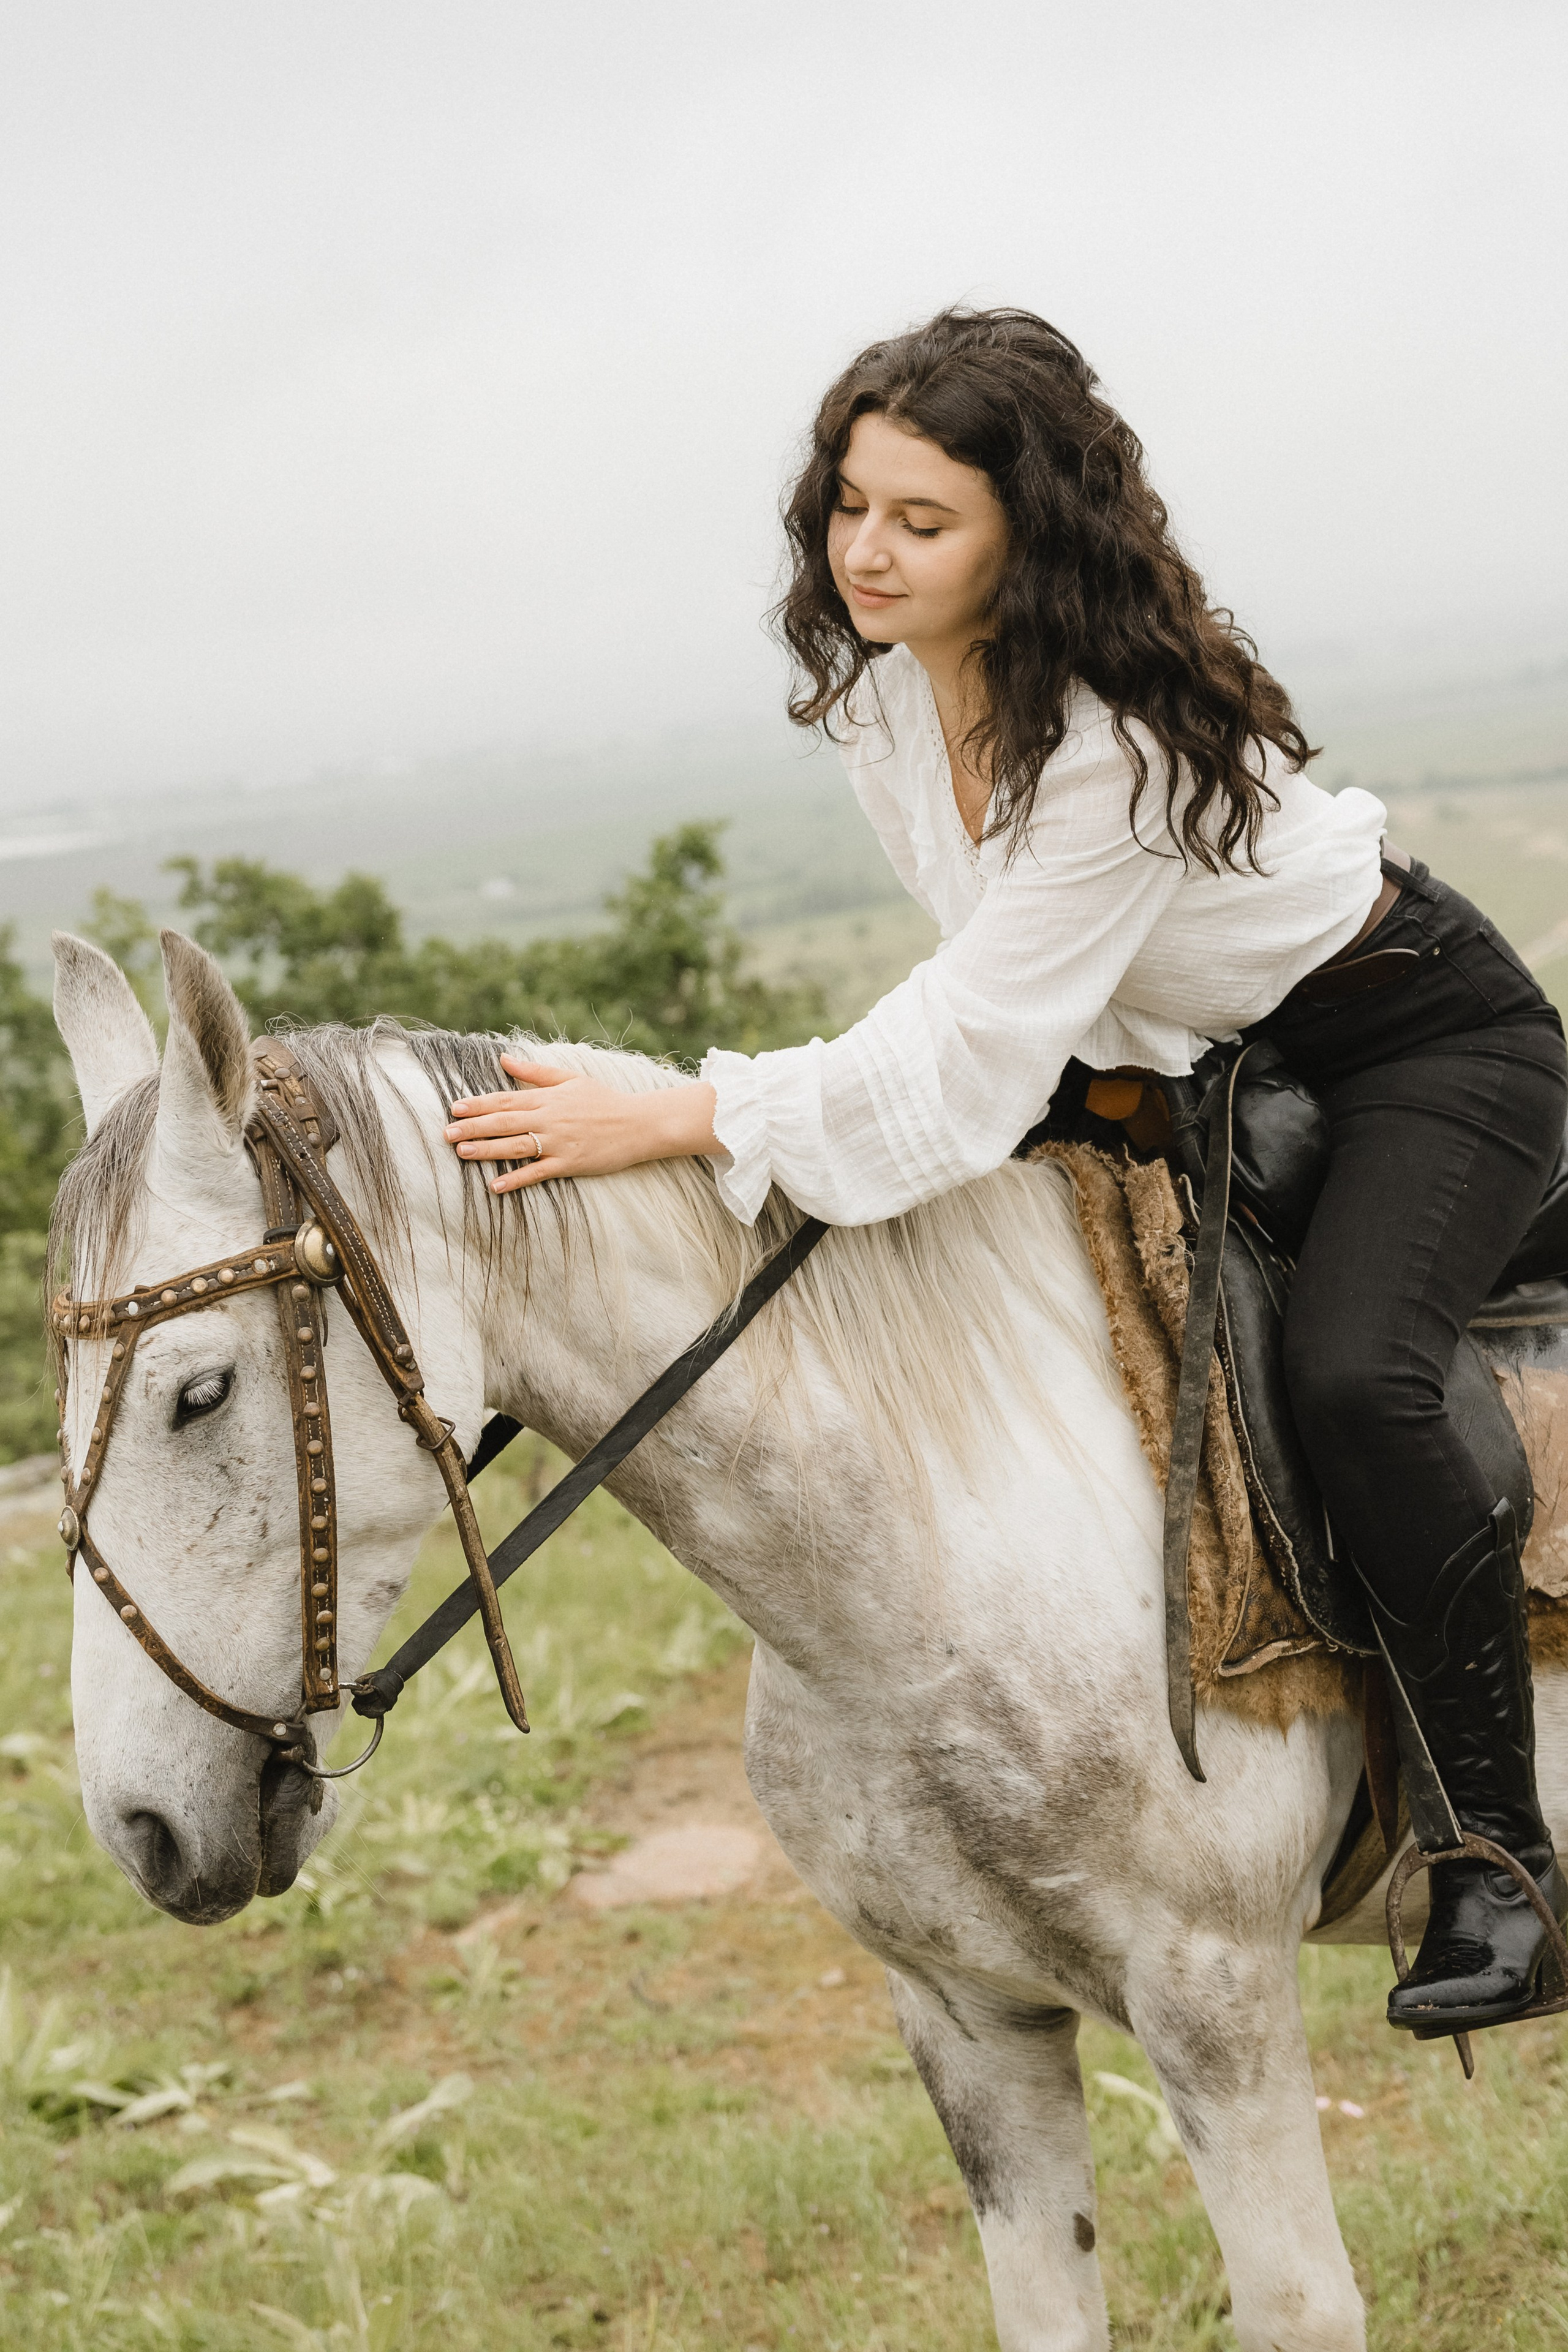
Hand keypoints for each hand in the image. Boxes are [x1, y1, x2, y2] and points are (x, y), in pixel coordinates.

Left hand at [443, 1056, 719, 1192]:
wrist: (639, 1124)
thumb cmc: (604, 1100)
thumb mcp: (571, 1078)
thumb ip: (535, 1072)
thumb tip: (503, 1058)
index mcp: (547, 1098)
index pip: (506, 1099)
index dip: (478, 1104)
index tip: (454, 1107)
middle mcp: (549, 1118)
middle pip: (504, 1122)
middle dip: (473, 1127)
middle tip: (446, 1133)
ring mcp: (558, 1142)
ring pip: (516, 1145)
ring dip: (487, 1150)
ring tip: (461, 1152)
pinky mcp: (569, 1163)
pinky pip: (538, 1172)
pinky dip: (517, 1179)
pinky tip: (496, 1186)